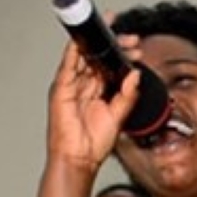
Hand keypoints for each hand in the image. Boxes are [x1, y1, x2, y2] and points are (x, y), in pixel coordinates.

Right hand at [46, 23, 142, 170]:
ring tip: (115, 36)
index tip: (135, 44)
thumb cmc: (93, 143)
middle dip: (114, 46)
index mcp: (98, 90)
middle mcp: (85, 85)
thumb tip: (135, 74)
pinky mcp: (61, 89)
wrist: (80, 160)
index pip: (109, 64)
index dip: (120, 52)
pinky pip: (67, 66)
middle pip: (98, 57)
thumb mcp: (118, 116)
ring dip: (98, 45)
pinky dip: (73, 52)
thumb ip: (128, 95)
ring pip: (83, 57)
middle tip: (131, 40)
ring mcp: (72, 85)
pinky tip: (83, 42)